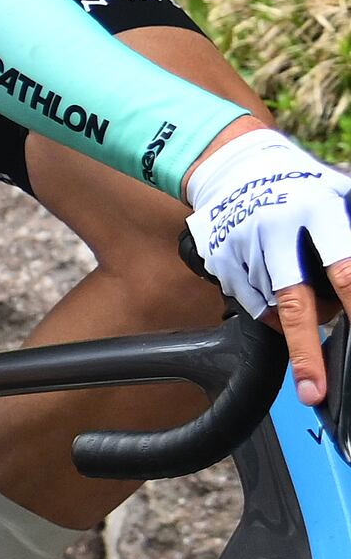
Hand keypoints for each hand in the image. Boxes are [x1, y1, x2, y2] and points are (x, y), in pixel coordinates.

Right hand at [188, 120, 349, 404]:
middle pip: (294, 305)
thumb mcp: (342, 196)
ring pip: (273, 310)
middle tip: (313, 391)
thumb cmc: (303, 186)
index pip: (345, 269)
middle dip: (307, 353)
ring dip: (296, 321)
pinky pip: (249, 305)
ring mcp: (244, 249)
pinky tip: (276, 288)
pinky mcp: (221, 263)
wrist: (235, 166)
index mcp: (318, 212)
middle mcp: (277, 233)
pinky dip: (268, 310)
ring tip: (308, 298)